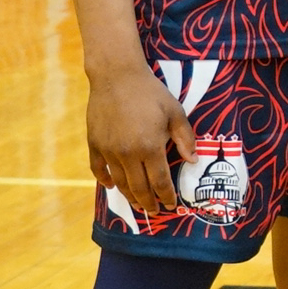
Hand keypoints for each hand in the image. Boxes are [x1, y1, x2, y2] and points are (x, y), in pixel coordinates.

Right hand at [86, 57, 194, 213]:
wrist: (117, 77)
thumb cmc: (151, 93)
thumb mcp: (175, 112)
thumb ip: (184, 138)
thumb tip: (193, 161)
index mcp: (150, 147)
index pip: (160, 181)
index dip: (166, 196)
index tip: (171, 205)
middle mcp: (127, 154)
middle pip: (138, 187)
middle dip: (148, 202)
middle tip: (154, 212)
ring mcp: (108, 150)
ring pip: (119, 182)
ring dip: (129, 196)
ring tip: (137, 204)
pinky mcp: (94, 144)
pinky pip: (98, 169)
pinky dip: (105, 180)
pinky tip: (112, 185)